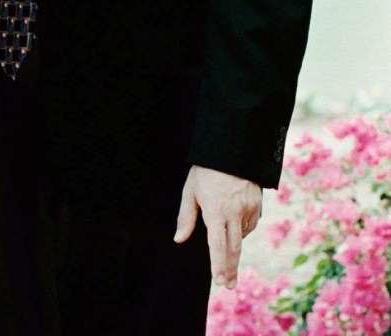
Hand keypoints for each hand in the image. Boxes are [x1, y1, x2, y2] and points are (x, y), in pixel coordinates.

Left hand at [173, 165, 261, 288]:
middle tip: (229, 286)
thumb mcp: (190, 190)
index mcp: (216, 210)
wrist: (231, 149)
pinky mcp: (257, 206)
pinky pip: (249, 225)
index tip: (219, 281)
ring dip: (234, 246)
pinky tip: (234, 224)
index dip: (218, 265)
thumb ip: (185, 217)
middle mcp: (235, 212)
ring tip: (224, 238)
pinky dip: (241, 230)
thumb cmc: (205, 171)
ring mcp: (249, 209)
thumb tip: (179, 239)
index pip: (218, 245)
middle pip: (234, 249)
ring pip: (241, 236)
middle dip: (231, 269)